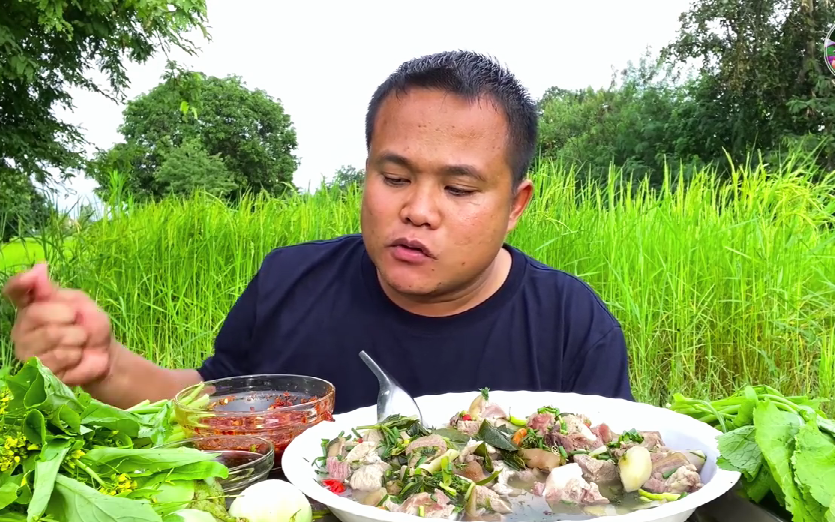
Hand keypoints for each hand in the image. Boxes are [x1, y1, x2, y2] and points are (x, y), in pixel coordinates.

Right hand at [3, 263, 113, 386]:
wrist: (105, 355)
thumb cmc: (90, 325)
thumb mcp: (79, 302)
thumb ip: (54, 290)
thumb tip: (37, 268)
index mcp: (31, 307)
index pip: (15, 291)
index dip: (20, 283)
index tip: (33, 278)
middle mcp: (22, 329)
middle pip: (36, 314)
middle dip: (68, 316)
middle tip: (78, 323)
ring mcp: (27, 353)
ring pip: (51, 336)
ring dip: (76, 337)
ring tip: (80, 341)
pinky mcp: (39, 373)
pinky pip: (59, 357)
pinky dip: (76, 354)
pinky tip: (77, 357)